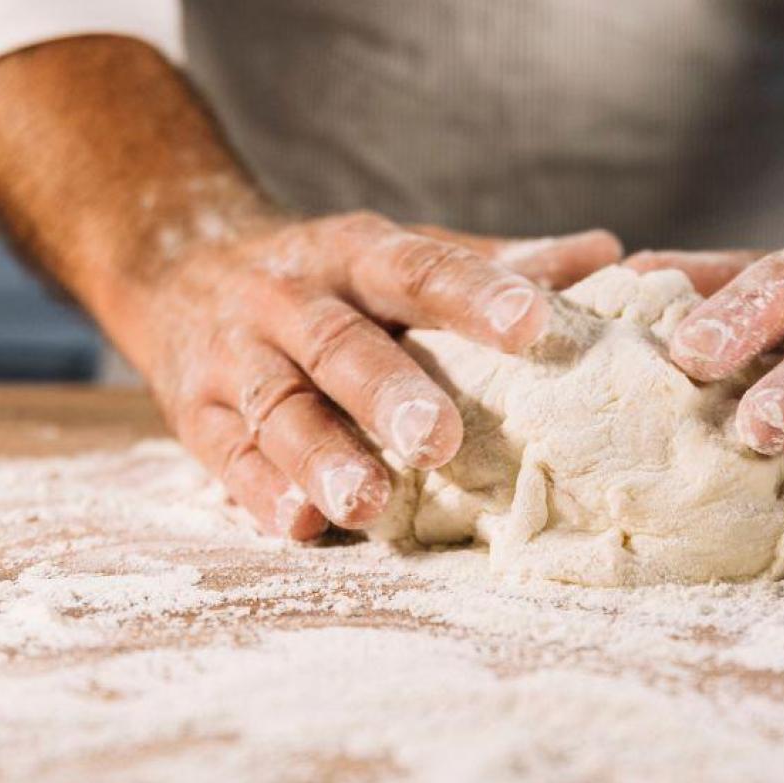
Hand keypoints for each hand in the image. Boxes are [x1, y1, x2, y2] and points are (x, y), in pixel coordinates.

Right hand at [116, 213, 620, 539]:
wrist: (175, 262)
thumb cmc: (330, 277)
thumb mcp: (399, 254)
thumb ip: (496, 263)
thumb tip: (608, 255)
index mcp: (356, 254)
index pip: (419, 268)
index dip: (475, 294)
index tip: (534, 324)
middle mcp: (289, 298)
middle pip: (340, 345)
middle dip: (388, 392)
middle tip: (442, 439)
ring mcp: (236, 356)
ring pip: (276, 407)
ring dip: (321, 457)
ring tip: (367, 503)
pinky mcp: (192, 412)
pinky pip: (225, 455)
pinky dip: (260, 492)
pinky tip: (300, 526)